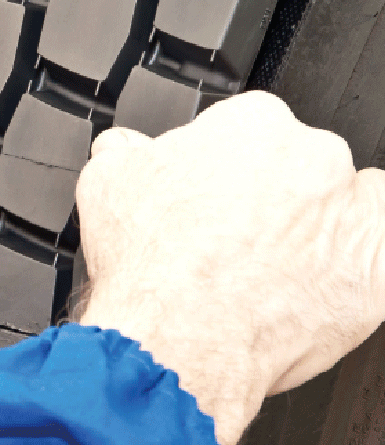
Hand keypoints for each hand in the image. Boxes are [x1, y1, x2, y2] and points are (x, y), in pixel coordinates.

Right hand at [74, 91, 384, 444]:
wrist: (173, 339)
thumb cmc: (149, 266)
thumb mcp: (106, 183)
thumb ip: (125, 151)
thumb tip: (125, 150)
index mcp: (252, 124)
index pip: (244, 131)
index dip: (216, 167)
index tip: (202, 193)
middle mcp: (309, 157)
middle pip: (295, 164)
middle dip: (266, 194)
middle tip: (228, 234)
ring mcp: (349, 212)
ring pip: (342, 204)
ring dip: (315, 225)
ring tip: (268, 264)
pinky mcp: (376, 270)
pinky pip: (377, 254)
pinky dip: (352, 264)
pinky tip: (313, 281)